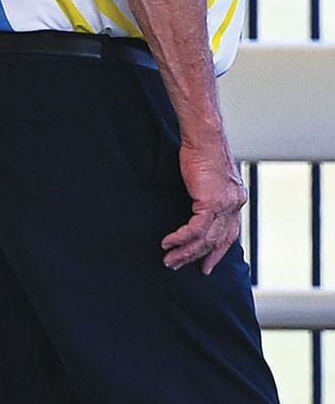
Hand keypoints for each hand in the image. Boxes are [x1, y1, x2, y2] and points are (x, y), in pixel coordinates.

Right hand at [161, 140, 245, 273]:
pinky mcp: (212, 202)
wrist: (204, 138)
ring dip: (185, 252)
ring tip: (169, 260)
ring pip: (206, 239)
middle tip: (178, 266)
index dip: (218, 251)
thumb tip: (194, 208)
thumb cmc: (202, 152)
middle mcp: (235, 203)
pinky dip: (180, 238)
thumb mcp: (207, 179)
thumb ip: (205, 195)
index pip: (229, 233)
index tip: (206, 265)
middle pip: (217, 240)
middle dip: (197, 257)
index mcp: (236, 198)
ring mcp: (226, 203)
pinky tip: (168, 243)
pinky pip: (195, 229)